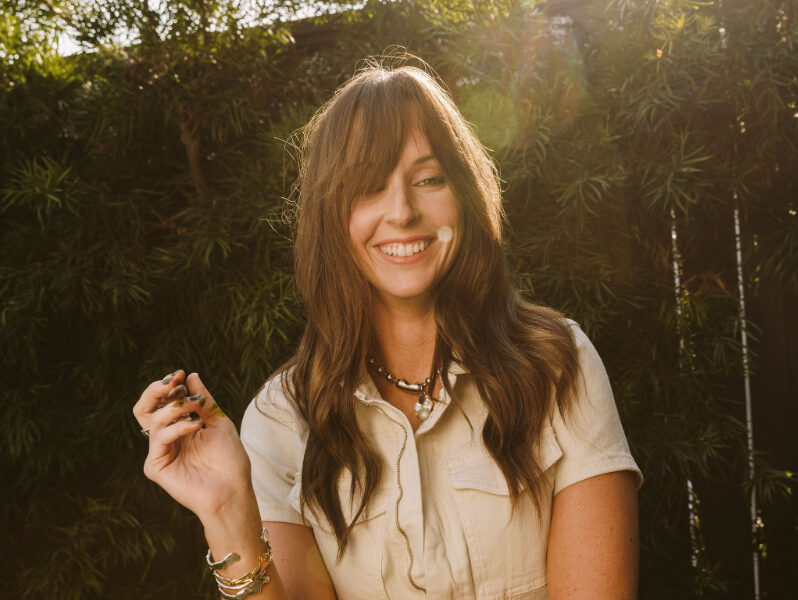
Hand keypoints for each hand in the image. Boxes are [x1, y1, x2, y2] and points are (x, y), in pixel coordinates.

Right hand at [133, 370, 253, 519]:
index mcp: (178, 427)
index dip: (167, 386)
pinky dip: (178, 427)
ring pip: (152, 420)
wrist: (232, 490)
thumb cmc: (229, 459)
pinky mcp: (156, 466)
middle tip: (173, 382)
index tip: (181, 374)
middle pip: (144, 408)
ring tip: (196, 405)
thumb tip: (191, 376)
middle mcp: (166, 438)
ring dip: (176, 407)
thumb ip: (204, 400)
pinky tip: (196, 425)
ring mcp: (159, 452)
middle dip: (156, 390)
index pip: (161, 401)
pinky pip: (159, 439)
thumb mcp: (218, 421)